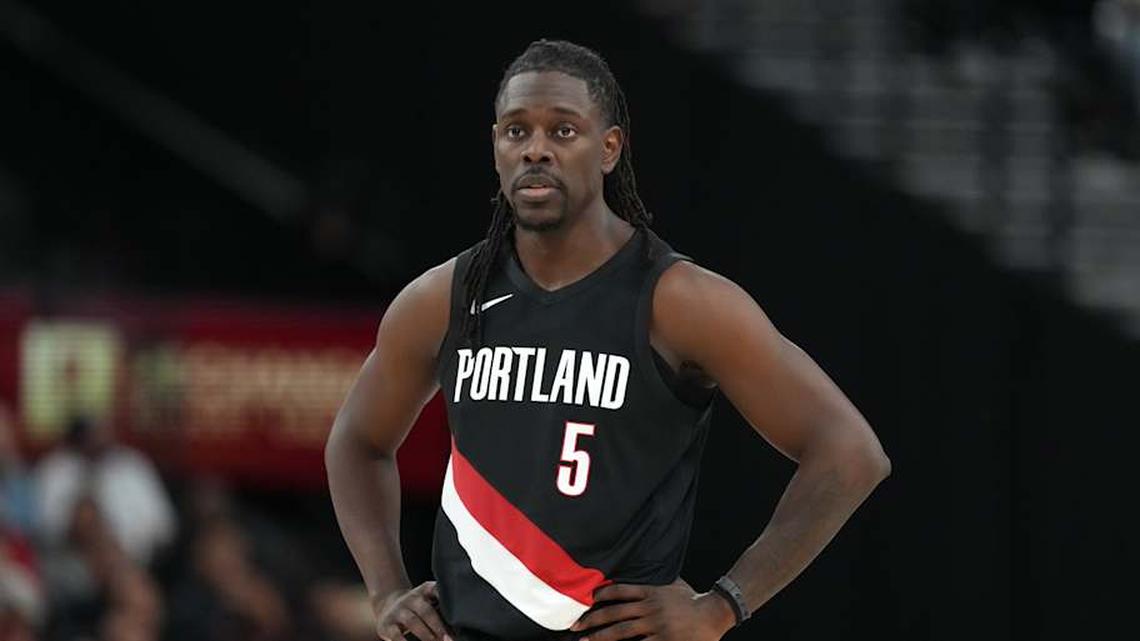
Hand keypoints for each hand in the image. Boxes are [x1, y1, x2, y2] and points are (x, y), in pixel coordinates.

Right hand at [372, 581, 452, 640]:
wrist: (386, 604)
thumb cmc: (415, 608)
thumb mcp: (427, 602)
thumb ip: (440, 612)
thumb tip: (456, 633)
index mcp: (424, 591)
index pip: (435, 589)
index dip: (442, 594)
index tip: (455, 605)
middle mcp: (411, 599)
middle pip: (426, 610)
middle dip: (438, 626)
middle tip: (448, 639)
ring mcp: (398, 611)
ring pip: (412, 621)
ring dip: (425, 635)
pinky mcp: (386, 625)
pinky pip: (396, 635)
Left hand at [570, 578, 735, 640]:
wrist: (714, 612)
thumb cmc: (693, 599)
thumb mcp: (673, 583)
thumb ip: (658, 579)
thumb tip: (647, 567)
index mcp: (650, 591)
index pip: (619, 590)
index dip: (601, 595)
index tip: (587, 600)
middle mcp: (649, 607)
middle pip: (614, 613)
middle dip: (593, 620)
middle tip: (575, 626)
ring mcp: (655, 624)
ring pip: (622, 631)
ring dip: (601, 637)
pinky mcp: (663, 640)